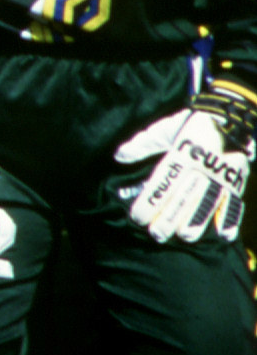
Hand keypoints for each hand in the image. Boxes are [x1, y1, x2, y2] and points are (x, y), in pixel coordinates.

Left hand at [116, 94, 253, 243]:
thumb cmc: (188, 125)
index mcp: (181, 154)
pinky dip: (230, 218)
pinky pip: (234, 201)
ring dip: (197, 221)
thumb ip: (141, 144)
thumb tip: (118, 156)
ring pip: (209, 201)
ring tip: (185, 236)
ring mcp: (221, 175)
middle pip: (184, 196)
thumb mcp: (163, 129)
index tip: (138, 217)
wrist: (226, 118)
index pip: (163, 183)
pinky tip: (224, 235)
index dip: (150, 201)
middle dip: (170, 217)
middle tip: (157, 234)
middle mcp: (201, 167)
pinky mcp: (236, 180)